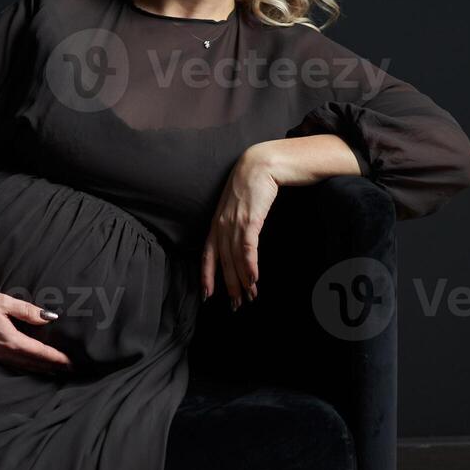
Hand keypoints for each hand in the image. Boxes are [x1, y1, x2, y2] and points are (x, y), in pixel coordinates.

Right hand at [0, 284, 73, 375]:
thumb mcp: (2, 301)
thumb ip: (26, 310)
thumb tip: (49, 317)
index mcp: (10, 339)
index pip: (39, 352)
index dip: (56, 358)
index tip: (71, 362)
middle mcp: (4, 352)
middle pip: (34, 363)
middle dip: (52, 367)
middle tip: (70, 369)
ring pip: (23, 367)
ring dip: (40, 369)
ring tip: (55, 371)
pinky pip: (13, 365)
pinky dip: (26, 368)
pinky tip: (30, 366)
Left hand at [200, 147, 280, 310]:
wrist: (263, 163)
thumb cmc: (253, 185)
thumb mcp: (238, 207)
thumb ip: (236, 225)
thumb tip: (240, 244)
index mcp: (217, 223)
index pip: (207, 254)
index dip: (207, 276)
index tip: (206, 296)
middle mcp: (222, 224)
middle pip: (223, 261)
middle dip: (228, 285)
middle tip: (236, 306)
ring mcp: (235, 221)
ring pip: (235, 257)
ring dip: (242, 280)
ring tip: (249, 297)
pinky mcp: (251, 218)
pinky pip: (248, 246)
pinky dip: (250, 264)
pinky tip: (254, 279)